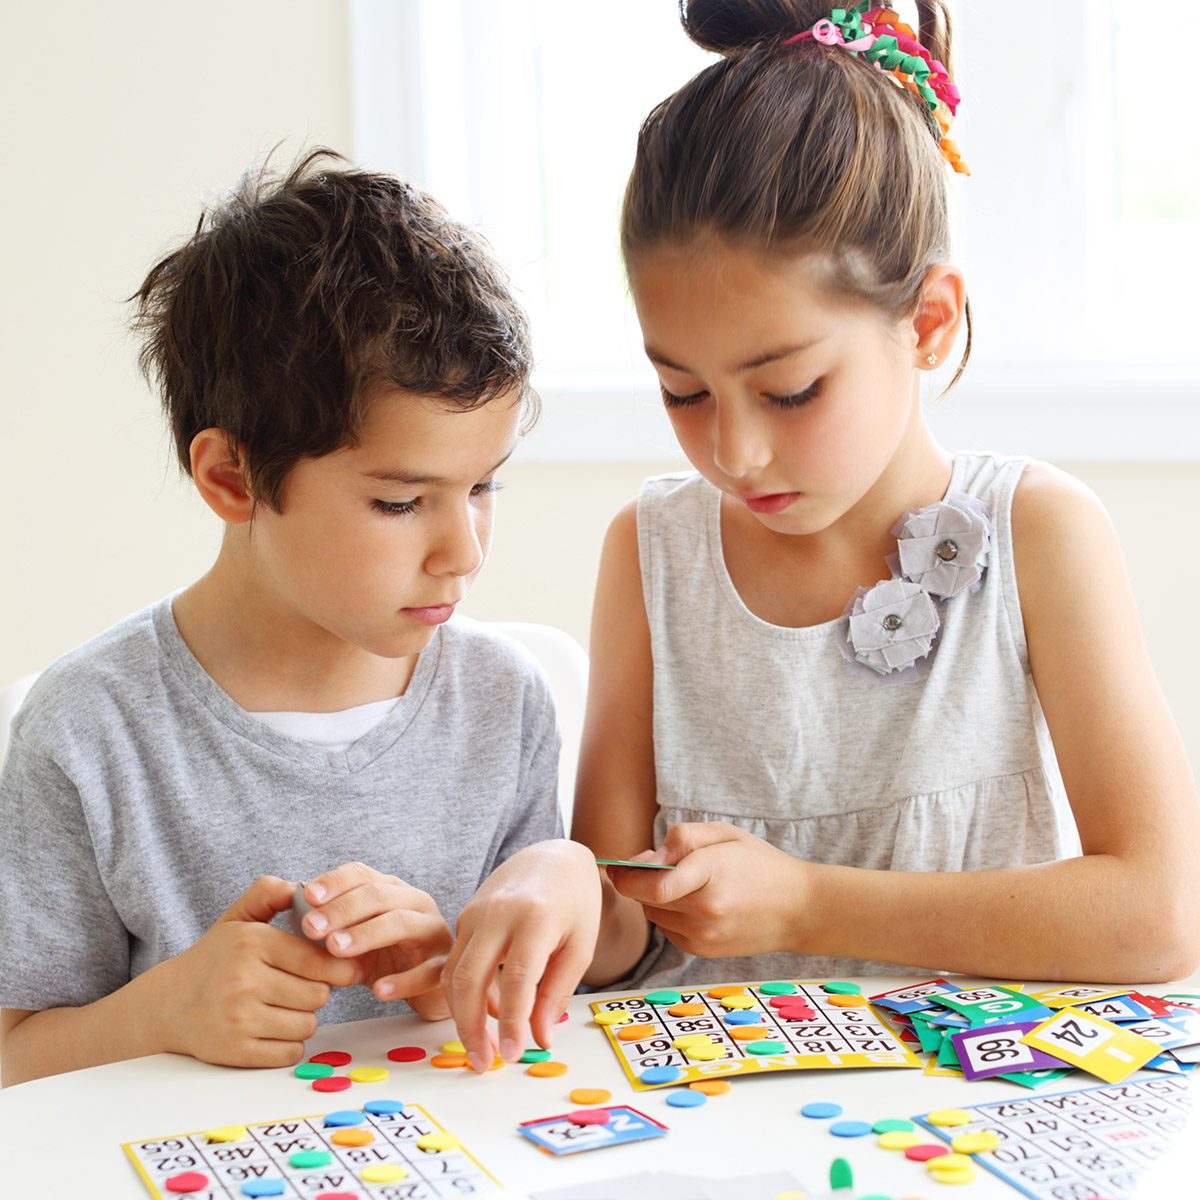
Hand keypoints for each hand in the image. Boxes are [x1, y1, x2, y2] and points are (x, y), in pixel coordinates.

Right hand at [150, 876, 361, 1067]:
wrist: (167, 1004)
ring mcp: (238, 1018)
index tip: (342, 969)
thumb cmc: (214, 960)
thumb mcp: (237, 918)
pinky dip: (289, 1045)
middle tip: (299, 988)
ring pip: (307, 1025)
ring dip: (303, 1019)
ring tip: (284, 1008)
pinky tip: (273, 1030)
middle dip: (316, 993)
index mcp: (251, 943)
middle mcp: (244, 980)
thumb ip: (268, 893)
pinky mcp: (234, 1050)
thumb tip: (302, 886)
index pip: (317, 960)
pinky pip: (289, 1052)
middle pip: (318, 995)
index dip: (336, 967)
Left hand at [296, 862, 452, 1020]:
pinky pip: (426, 971)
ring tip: (336, 949)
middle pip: (379, 895)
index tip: (308, 895)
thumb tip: (290, 911)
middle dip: (342, 909)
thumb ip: (330, 926)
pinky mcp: (444, 965)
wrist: (428, 988)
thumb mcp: (356, 938)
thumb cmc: (386, 957)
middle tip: (311, 927)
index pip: (362, 874)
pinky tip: (378, 989)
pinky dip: (402, 981)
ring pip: (403, 923)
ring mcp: (433, 932)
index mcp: (392, 890)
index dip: (335, 882)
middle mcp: (415, 903)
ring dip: (367, 934)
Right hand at [442, 840, 600, 1072]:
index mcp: (536, 917)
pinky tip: (483, 1013)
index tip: (514, 1054)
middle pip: (470, 978)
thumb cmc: (575, 902)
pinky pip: (455, 960)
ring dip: (460, 1016)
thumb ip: (557, 992)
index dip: (512, 1021)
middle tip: (484, 1063)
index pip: (517, 978)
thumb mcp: (580, 946)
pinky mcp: (464, 915)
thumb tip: (540, 1038)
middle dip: (470, 1027)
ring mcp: (476, 911)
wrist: (553, 857)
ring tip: (481, 1048)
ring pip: (453, 972)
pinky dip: (462, 993)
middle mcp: (499, 912)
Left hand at [607, 823, 807, 957]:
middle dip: (638, 881)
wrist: (798, 910)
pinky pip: (667, 929)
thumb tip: (647, 858)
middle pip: (646, 898)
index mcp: (712, 874)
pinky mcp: (703, 951)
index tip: (617, 864)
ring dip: (654, 898)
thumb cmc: (760, 864)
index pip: (653, 883)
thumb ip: (684, 837)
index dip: (627, 874)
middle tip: (650, 865)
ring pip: (653, 914)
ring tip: (682, 883)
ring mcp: (705, 936)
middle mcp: (706, 911)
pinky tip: (693, 903)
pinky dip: (669, 914)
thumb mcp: (726, 834)